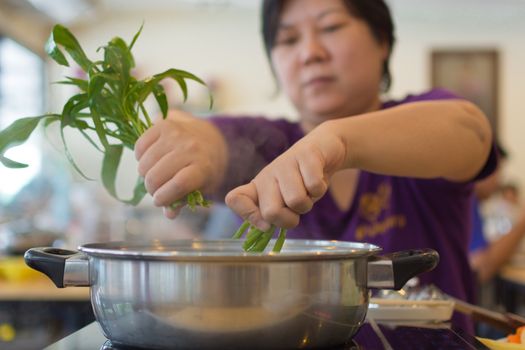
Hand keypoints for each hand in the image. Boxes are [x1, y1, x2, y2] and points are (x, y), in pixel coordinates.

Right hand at [135, 110, 226, 217]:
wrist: (212, 138)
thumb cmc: (205, 169)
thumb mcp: (202, 188)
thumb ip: (184, 200)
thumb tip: (169, 214)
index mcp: (203, 166)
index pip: (179, 184)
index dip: (164, 197)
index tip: (159, 202)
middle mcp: (190, 148)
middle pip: (157, 175)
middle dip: (151, 189)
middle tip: (155, 190)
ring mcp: (176, 134)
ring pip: (145, 163)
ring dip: (144, 174)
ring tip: (153, 175)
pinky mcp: (163, 124)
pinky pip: (140, 146)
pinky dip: (139, 157)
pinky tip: (149, 160)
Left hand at [225, 122, 345, 228]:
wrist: (325, 150)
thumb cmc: (303, 181)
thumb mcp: (285, 200)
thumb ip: (271, 215)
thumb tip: (260, 230)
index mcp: (258, 187)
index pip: (234, 199)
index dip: (249, 216)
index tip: (266, 225)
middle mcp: (267, 174)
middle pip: (270, 212)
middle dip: (290, 220)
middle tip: (296, 209)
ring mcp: (285, 163)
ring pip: (296, 201)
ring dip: (308, 203)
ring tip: (308, 191)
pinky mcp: (306, 155)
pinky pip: (314, 187)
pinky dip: (320, 189)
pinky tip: (318, 178)